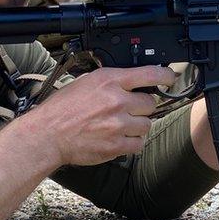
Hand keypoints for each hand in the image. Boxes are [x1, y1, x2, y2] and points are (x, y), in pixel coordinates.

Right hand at [15, 66, 175, 166]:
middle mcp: (116, 100)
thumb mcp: (86, 82)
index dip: (165, 76)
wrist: (48, 134)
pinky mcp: (116, 145)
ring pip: (146, 124)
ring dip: (137, 126)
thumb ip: (111, 81)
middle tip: (129, 110)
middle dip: (143, 107)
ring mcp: (118, 124)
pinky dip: (132, 142)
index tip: (169, 78)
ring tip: (120, 125)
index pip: (149, 74)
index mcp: (109, 80)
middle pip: (151, 103)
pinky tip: (120, 138)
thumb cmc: (63, 109)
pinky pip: (139, 143)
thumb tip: (133, 80)